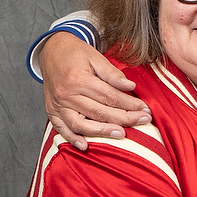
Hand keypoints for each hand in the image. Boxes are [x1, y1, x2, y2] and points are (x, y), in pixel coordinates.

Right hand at [39, 33, 151, 149]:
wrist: (51, 51)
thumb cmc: (76, 53)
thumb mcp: (96, 57)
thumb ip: (112, 74)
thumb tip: (130, 87)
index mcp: (78, 79)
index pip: (109, 97)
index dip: (130, 105)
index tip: (145, 110)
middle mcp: (66, 94)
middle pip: (99, 112)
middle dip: (124, 119)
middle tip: (143, 121)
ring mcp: (57, 104)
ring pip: (80, 124)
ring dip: (102, 132)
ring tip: (122, 134)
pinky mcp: (51, 111)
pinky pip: (61, 128)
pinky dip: (72, 138)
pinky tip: (85, 145)